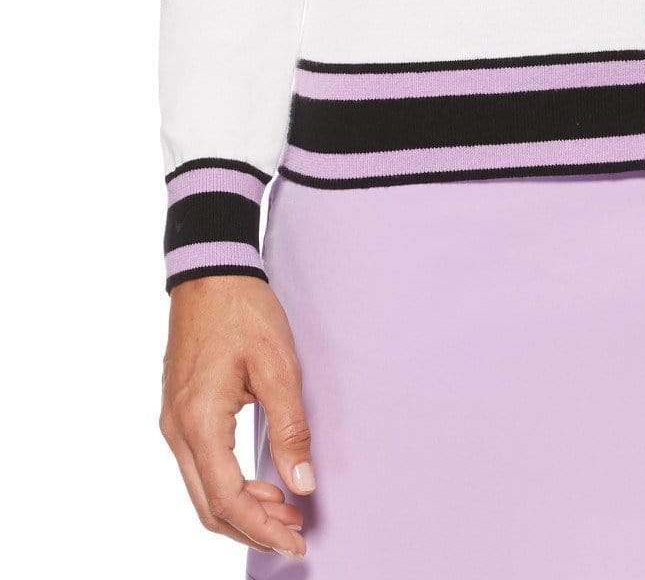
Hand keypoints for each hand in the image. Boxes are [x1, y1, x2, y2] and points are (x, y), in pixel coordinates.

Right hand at [161, 275, 314, 557]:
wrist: (209, 272)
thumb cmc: (244, 312)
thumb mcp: (279, 366)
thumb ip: (290, 429)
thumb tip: (302, 484)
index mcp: (200, 422)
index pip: (227, 499)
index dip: (262, 528)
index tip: (296, 540)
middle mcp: (177, 431)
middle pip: (209, 505)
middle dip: (252, 527)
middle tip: (296, 532)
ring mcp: (174, 423)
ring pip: (202, 490)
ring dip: (241, 509)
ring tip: (285, 510)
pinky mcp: (180, 414)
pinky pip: (200, 467)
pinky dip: (229, 485)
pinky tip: (261, 483)